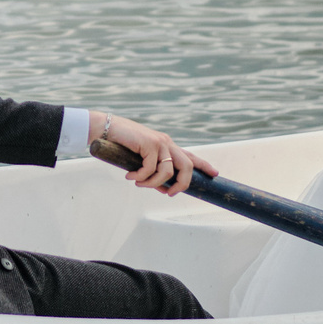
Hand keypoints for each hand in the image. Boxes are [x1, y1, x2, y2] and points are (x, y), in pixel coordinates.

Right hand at [98, 115, 216, 195]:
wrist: (108, 129)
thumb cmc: (123, 146)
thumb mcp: (141, 162)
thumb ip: (154, 174)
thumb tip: (163, 190)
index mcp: (168, 146)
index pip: (190, 156)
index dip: (204, 165)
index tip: (215, 174)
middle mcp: (167, 143)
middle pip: (187, 166)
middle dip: (182, 184)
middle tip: (169, 194)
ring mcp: (160, 142)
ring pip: (167, 172)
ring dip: (152, 183)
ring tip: (138, 184)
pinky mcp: (150, 144)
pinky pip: (150, 169)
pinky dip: (140, 177)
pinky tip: (130, 176)